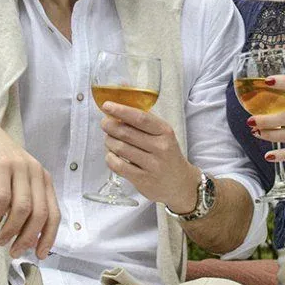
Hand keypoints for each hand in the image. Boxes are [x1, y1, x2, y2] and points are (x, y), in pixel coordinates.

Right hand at [0, 118, 58, 258]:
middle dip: (27, 238)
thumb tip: (27, 239)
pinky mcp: (1, 165)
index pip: (54, 214)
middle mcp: (36, 173)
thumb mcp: (15, 185)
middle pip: (40, 214)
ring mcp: (20, 168)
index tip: (40, 255)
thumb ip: (23, 207)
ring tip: (0, 240)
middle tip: (14, 252)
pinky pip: (3, 197)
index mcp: (44, 180)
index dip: (49, 237)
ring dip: (11, 230)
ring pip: (22, 209)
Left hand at [97, 97, 202, 212]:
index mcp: (165, 132)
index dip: (121, 110)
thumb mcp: (162, 134)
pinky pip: (118, 166)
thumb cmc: (167, 154)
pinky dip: (110, 158)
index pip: (140, 118)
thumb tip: (119, 101)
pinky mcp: (143, 180)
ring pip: (120, 148)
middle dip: (110, 126)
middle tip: (105, 124)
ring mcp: (152, 165)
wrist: (180, 183)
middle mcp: (160, 147)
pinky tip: (111, 155)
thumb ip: (144, 120)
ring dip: (109, 141)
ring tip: (109, 140)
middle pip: (127, 133)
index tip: (107, 105)